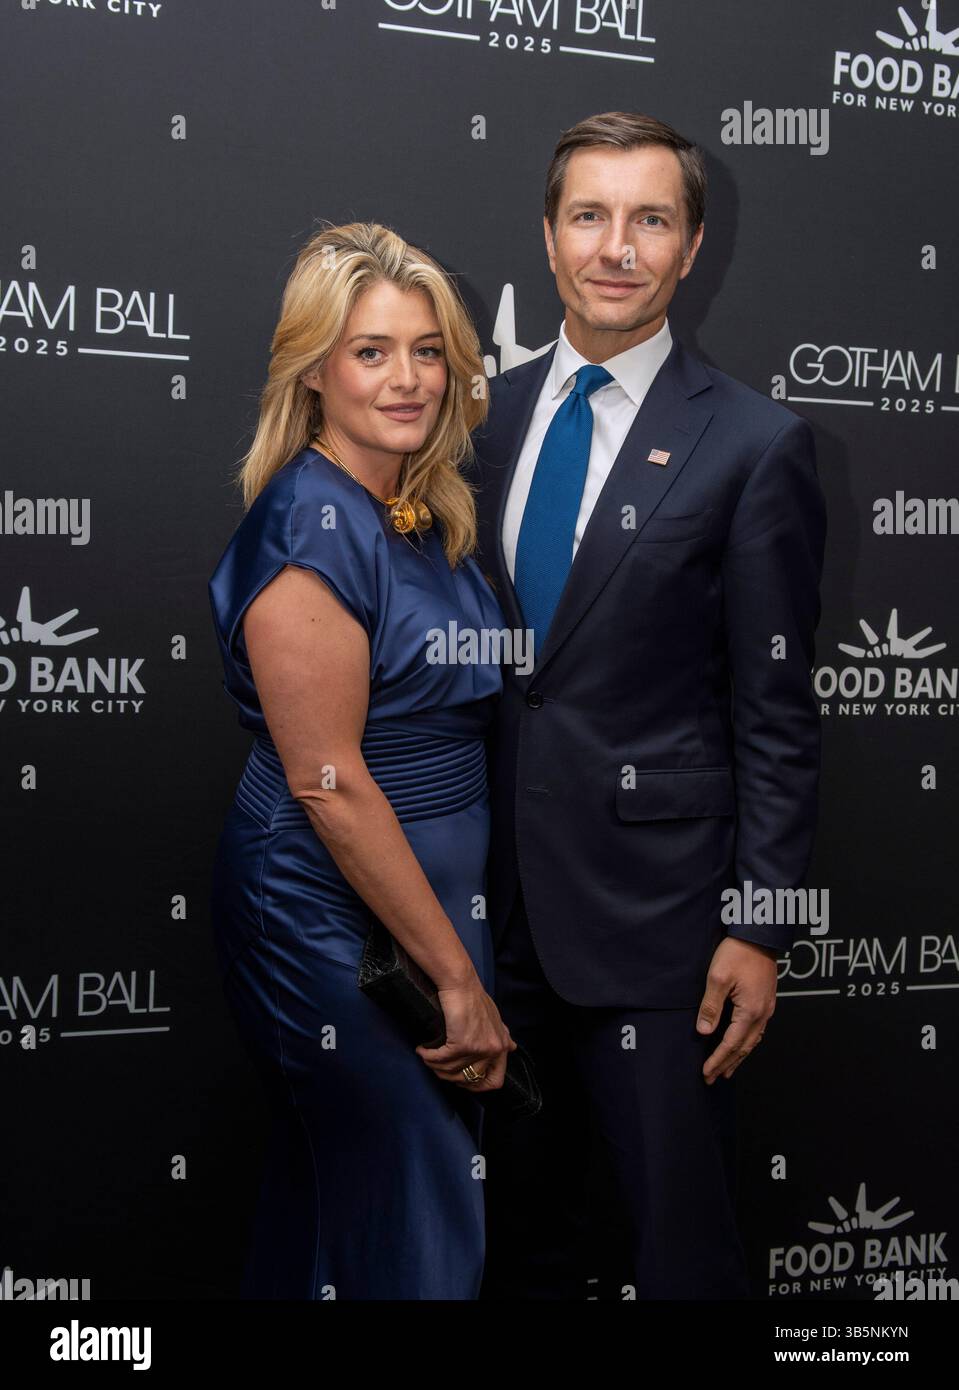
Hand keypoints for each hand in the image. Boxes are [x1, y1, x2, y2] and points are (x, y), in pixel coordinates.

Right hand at [416, 980, 515, 1092]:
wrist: (461, 983)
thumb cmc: (475, 997)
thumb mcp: (496, 1018)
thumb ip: (502, 1035)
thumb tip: (512, 1048)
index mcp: (502, 1046)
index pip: (495, 1082)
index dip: (477, 1086)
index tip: (461, 1081)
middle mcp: (494, 1050)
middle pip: (469, 1080)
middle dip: (451, 1077)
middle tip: (440, 1068)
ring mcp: (479, 1048)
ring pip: (452, 1070)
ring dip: (435, 1066)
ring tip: (427, 1057)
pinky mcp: (462, 1043)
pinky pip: (441, 1059)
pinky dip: (428, 1056)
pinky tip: (423, 1050)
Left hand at [697, 936, 776, 1083]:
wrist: (759, 934)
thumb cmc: (738, 952)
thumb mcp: (718, 977)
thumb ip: (710, 1007)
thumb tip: (703, 1031)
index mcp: (750, 1011)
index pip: (731, 1044)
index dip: (717, 1060)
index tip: (706, 1073)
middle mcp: (762, 1014)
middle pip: (744, 1047)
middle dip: (728, 1064)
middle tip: (713, 1078)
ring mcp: (767, 1008)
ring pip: (753, 1041)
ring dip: (739, 1056)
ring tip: (728, 1068)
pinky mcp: (766, 1000)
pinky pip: (757, 1030)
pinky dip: (747, 1042)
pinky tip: (742, 1044)